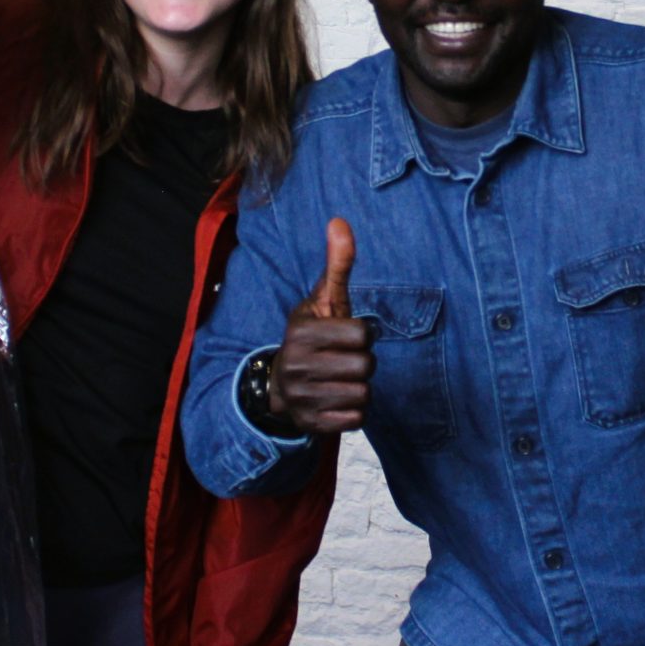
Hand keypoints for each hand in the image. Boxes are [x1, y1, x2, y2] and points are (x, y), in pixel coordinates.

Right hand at [272, 218, 374, 434]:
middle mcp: (296, 364)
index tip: (343, 336)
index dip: (362, 335)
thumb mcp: (323, 300)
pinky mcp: (310, 425)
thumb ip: (337, 264)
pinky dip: (352, 412)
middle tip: (342, 360)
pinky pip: (356, 420)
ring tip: (338, 380)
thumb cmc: (313, 337)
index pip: (363, 334)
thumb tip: (340, 221)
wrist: (279, 386)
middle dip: (362, 363)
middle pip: (366, 366)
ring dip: (359, 388)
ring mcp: (301, 398)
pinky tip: (335, 400)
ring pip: (363, 394)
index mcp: (301, 331)